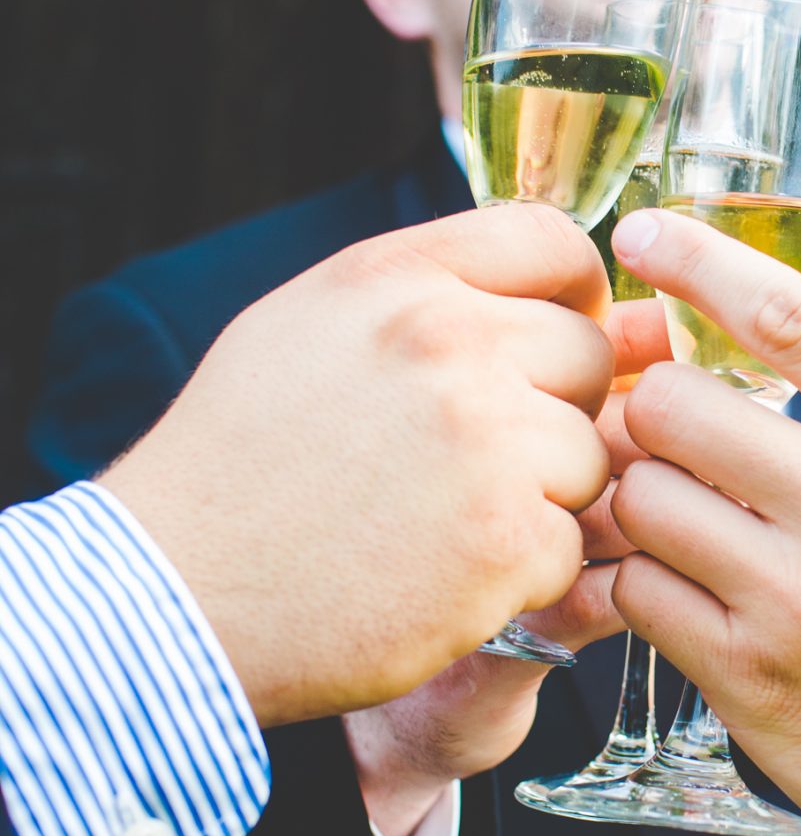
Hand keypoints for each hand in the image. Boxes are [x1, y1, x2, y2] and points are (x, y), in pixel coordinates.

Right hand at [103, 205, 613, 725]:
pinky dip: (520, 576)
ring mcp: (486, 440)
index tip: (558, 339)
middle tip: (485, 461)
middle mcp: (450, 341)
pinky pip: (569, 546)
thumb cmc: (234, 467)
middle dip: (555, 409)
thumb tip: (522, 288)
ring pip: (589, 456)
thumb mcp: (304, 327)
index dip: (574, 294)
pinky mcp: (504, 538)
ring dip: (541, 498)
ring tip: (445, 525)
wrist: (176, 595)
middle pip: (586, 355)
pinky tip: (442, 580)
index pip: (553, 241)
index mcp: (398, 279)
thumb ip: (416, 294)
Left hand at [609, 209, 800, 835]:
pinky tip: (673, 588)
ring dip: (637, 501)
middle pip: (671, 404)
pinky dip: (638, 582)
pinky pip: (638, 592)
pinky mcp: (752, 678)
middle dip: (647, 411)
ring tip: (672, 516)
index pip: (782, 312)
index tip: (644, 229)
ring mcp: (800, 598)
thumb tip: (772, 340)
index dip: (695, 256)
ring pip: (639, 498)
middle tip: (659, 433)